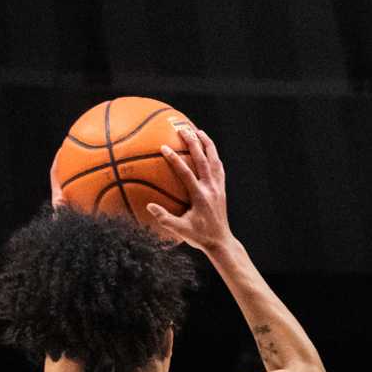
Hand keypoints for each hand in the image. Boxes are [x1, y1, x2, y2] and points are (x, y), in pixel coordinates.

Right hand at [147, 125, 233, 255]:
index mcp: (200, 197)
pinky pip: (219, 168)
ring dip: (207, 144)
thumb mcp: (180, 230)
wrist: (221, 242)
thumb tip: (149, 207)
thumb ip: (165, 219)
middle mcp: (211, 189)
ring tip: (198, 131)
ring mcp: (218, 188)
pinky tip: (208, 150)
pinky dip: (214, 156)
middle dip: (193, 143)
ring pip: (214, 161)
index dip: (175, 159)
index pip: (186, 173)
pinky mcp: (222, 190)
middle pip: (203, 160)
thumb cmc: (199, 237)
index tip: (164, 146)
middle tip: (183, 129)